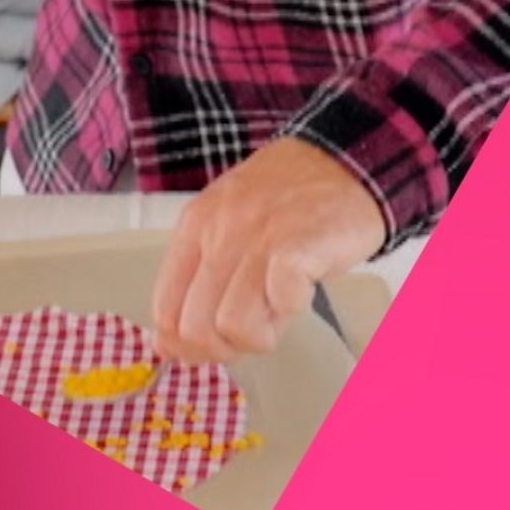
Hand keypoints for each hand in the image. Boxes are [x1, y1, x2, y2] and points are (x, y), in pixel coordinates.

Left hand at [152, 136, 386, 362]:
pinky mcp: (295, 245)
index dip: (185, 344)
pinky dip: (292, 309)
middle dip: (225, 346)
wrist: (345, 162)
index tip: (210, 347)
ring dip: (260, 333)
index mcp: (194, 226)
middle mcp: (218, 230)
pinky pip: (279, 302)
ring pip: (232, 324)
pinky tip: (301, 288)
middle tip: (255, 329)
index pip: (164, 309)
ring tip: (280, 307)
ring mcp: (256, 236)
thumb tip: (170, 344)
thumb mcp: (229, 226)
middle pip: (194, 326)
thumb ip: (199, 279)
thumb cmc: (288, 200)